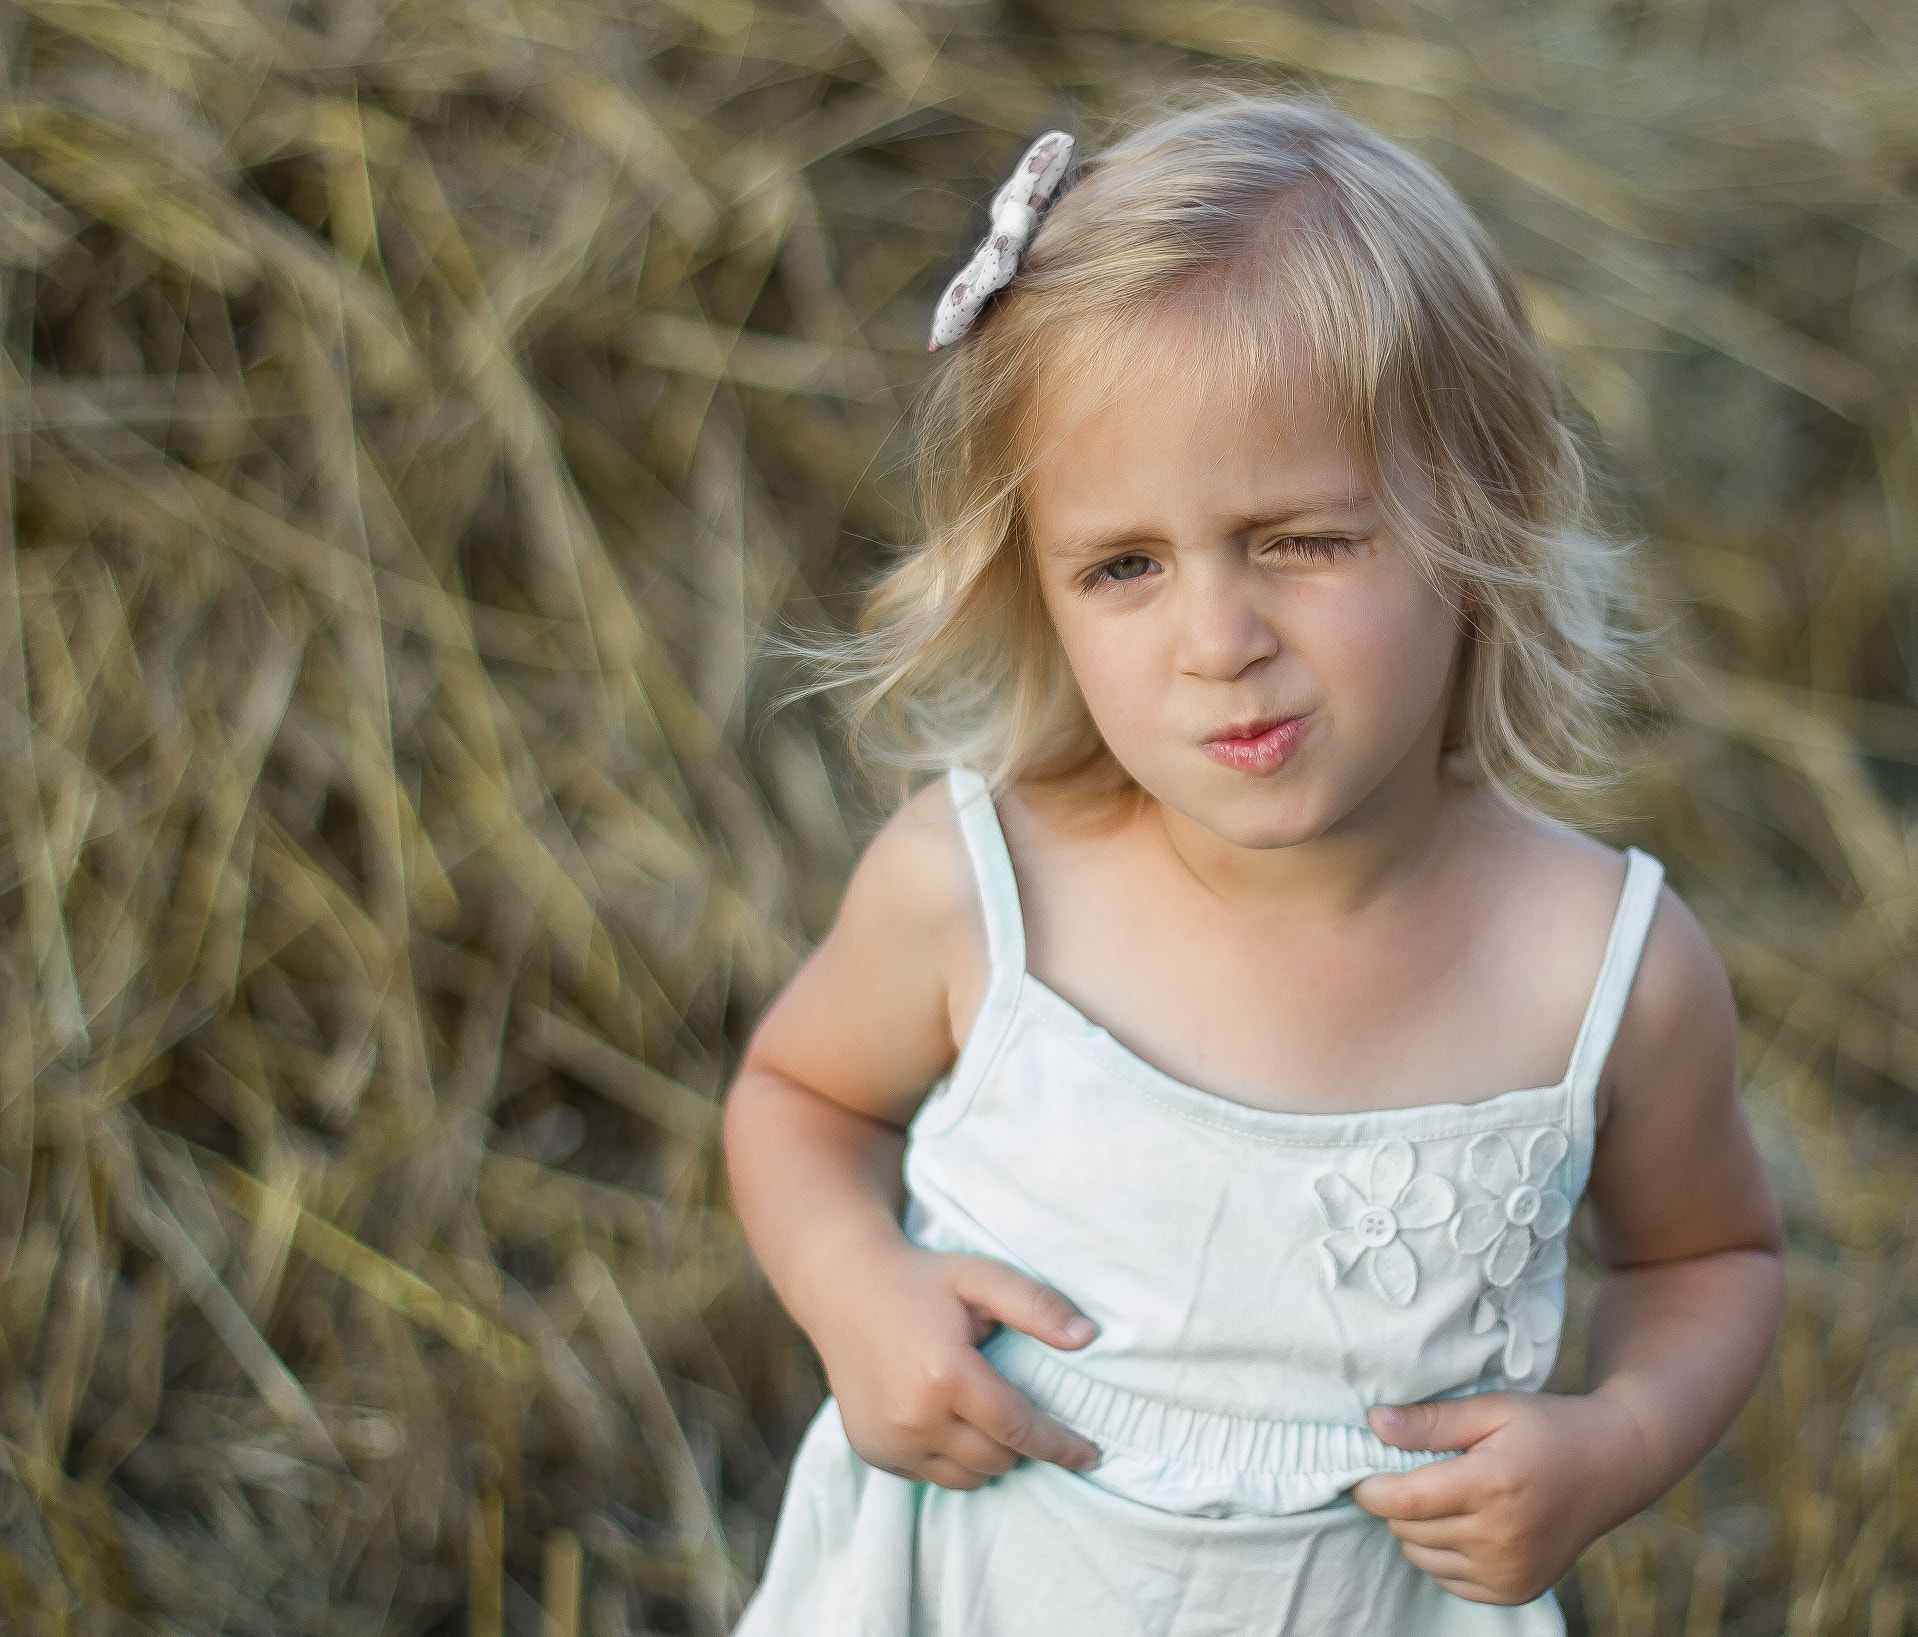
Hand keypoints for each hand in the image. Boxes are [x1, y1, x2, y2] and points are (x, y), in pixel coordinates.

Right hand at [812, 1245, 1101, 1489]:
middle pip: (996, 1459)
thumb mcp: (981, 1278)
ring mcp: (889, 1441)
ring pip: (965, 1477)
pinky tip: (945, 1417)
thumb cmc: (922, 1280)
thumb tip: (1088, 1337)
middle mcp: (914, 1418)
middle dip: (1020, 1444)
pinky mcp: (872, 1452)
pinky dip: (949, 1457)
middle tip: (1020, 1408)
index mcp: (946, 1375)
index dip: (1059, 1445)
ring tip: (983, 1414)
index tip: (1091, 1455)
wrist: (843, 1288)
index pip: (1018, 1428)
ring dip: (986, 1456)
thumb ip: (1036, 1306)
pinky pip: (930, 1476)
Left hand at [1349, 1391, 1652, 1603]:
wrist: (1613, 1466)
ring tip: (1445, 1496)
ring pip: (1422, 1557)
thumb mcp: (1491, 1408)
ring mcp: (1510, 1571)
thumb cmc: (1546, 1428)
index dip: (1369, 1487)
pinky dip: (1442, 1553)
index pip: (1403, 1501)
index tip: (1361, 1470)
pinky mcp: (1516, 1591)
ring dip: (1417, 1529)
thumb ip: (1431, 1421)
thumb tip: (1374, 1423)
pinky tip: (1465, 1523)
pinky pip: (1448, 1579)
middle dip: (1397, 1501)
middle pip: (1408, 1529)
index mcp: (1492, 1485)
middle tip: (1416, 1472)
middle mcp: (1502, 1537)